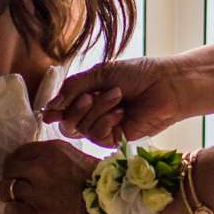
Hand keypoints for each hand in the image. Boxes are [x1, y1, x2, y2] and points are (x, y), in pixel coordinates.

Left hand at [0, 140, 148, 213]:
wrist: (113, 208)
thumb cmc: (99, 185)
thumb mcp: (76, 159)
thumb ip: (53, 160)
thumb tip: (33, 166)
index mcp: (52, 150)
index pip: (20, 152)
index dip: (18, 163)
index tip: (22, 172)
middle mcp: (41, 167)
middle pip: (9, 168)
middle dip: (11, 178)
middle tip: (18, 187)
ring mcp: (38, 190)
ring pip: (5, 189)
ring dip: (10, 196)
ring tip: (21, 201)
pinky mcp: (38, 213)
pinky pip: (11, 210)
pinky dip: (14, 212)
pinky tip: (25, 213)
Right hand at [41, 57, 190, 143]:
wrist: (166, 83)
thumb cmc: (138, 74)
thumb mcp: (100, 74)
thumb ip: (72, 88)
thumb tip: (49, 109)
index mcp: (88, 96)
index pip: (62, 109)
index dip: (54, 110)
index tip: (48, 112)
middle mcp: (94, 114)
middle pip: (67, 123)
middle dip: (76, 108)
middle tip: (91, 95)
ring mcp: (105, 128)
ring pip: (82, 128)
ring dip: (97, 109)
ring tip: (117, 95)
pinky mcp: (117, 139)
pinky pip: (97, 136)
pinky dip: (106, 121)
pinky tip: (121, 112)